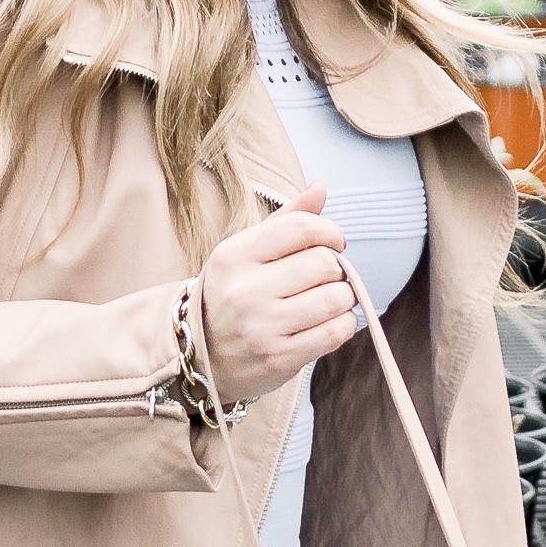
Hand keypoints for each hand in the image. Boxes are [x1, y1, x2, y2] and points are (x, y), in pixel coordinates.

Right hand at [199, 185, 357, 404]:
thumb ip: (286, 220)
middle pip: (324, 263)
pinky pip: (335, 332)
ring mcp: (262, 327)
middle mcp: (245, 291)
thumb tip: (320, 188)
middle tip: (326, 277)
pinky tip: (328, 322)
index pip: (301, 229)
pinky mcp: (279, 358)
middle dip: (336, 268)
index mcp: (235, 256)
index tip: (333, 242)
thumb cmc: (231, 297)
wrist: (202, 358)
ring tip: (328, 300)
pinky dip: (343, 324)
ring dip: (343, 297)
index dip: (330, 232)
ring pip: (335, 298)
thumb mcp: (245, 253)